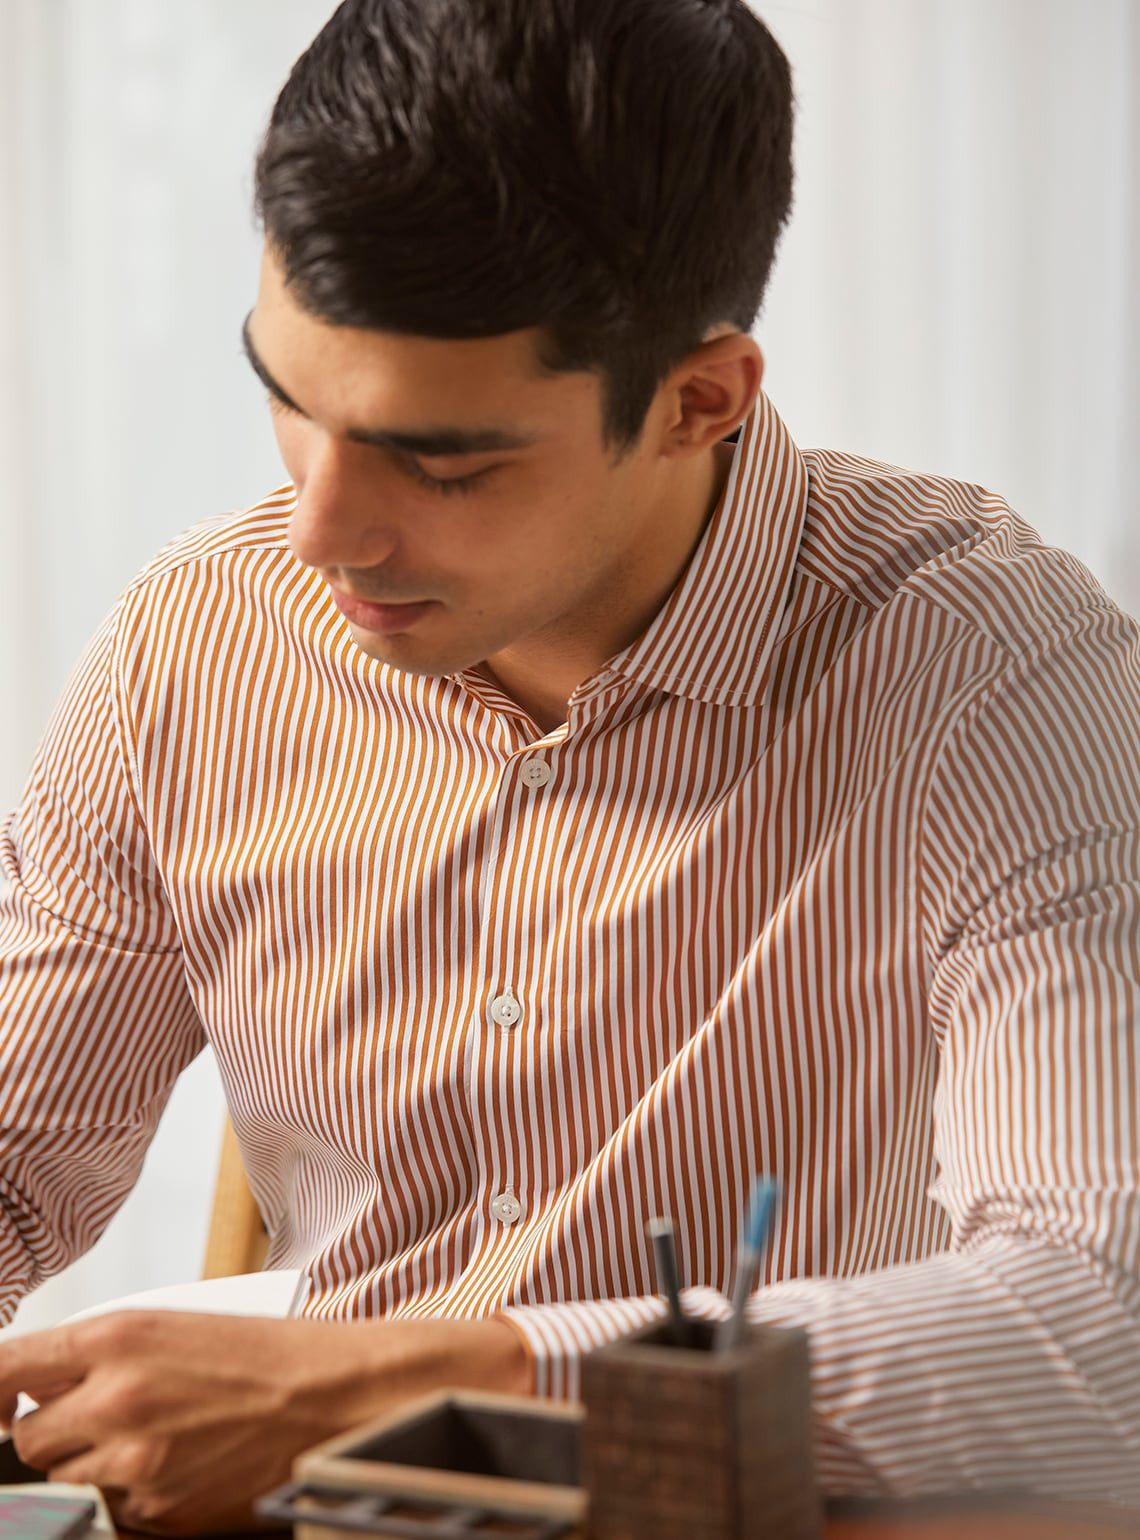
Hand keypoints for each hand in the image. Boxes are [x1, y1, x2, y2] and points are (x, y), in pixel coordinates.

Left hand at [0, 1310, 529, 1534]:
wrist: (331, 1396)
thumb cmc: (261, 1354)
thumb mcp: (172, 1326)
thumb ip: (98, 1355)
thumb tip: (37, 1392)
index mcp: (115, 1337)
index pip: (3, 1370)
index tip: (0, 1407)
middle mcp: (113, 1398)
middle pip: (29, 1439)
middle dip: (56, 1434)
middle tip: (107, 1418)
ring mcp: (133, 1462)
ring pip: (65, 1481)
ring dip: (91, 1469)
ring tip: (152, 1442)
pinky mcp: (157, 1512)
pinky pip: (112, 1514)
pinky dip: (131, 1499)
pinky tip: (178, 1467)